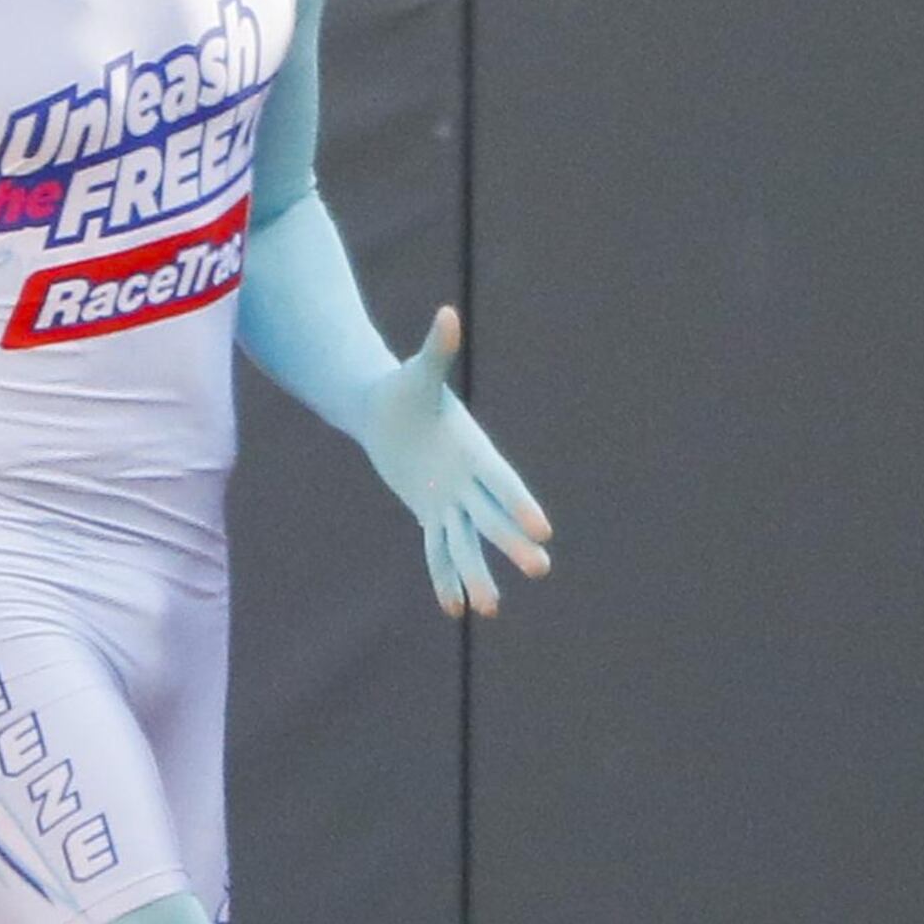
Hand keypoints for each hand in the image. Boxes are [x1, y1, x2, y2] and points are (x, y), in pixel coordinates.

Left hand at [363, 306, 554, 616]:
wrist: (381, 407)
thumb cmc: (403, 387)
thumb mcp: (417, 372)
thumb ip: (436, 348)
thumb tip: (448, 314)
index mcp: (475, 452)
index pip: (502, 482)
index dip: (520, 503)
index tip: (543, 529)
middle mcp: (468, 482)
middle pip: (493, 518)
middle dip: (512, 543)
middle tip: (539, 569)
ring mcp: (450, 500)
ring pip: (466, 543)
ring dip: (477, 574)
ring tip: (489, 610)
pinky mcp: (430, 512)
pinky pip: (439, 549)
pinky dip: (444, 576)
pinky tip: (455, 607)